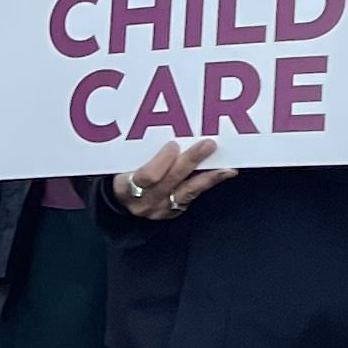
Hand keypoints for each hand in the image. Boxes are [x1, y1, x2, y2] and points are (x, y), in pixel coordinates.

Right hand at [115, 138, 230, 223]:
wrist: (121, 204)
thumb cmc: (122, 176)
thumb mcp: (121, 166)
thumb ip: (139, 154)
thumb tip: (170, 135)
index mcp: (125, 188)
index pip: (148, 176)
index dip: (162, 160)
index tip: (173, 144)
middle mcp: (144, 203)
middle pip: (171, 181)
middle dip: (191, 160)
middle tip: (208, 145)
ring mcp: (160, 210)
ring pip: (188, 192)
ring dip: (209, 177)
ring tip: (227, 167)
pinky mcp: (173, 212)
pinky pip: (192, 196)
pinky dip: (207, 183)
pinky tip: (222, 173)